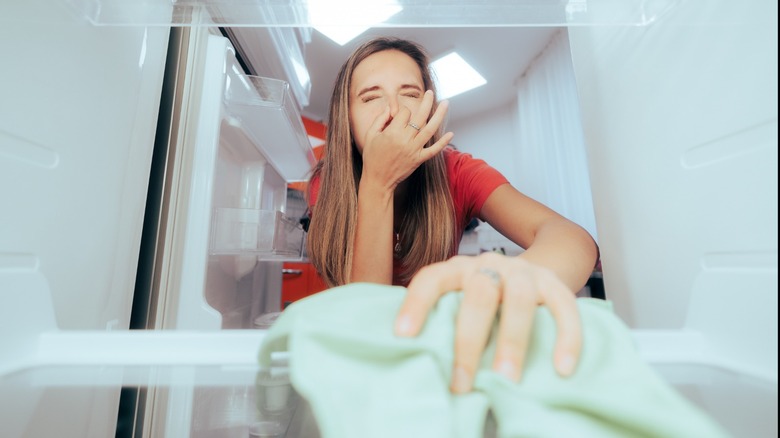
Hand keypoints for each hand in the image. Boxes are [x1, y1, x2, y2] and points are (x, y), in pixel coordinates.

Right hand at [361, 90, 453, 188]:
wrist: (378, 180)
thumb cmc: (372, 157)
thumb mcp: (370, 135)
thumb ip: (380, 119)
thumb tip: (390, 107)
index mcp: (392, 132)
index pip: (404, 113)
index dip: (401, 111)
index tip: (397, 115)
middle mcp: (405, 140)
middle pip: (420, 116)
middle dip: (427, 102)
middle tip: (431, 92)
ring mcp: (414, 150)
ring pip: (430, 130)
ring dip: (439, 115)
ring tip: (446, 103)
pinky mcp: (419, 159)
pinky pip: (434, 150)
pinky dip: (443, 143)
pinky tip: (451, 133)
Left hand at [393, 252, 581, 392]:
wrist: (535, 271)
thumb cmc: (488, 299)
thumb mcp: (461, 301)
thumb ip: (445, 319)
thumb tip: (419, 361)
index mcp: (458, 269)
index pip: (432, 279)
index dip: (415, 304)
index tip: (403, 336)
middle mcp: (490, 264)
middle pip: (478, 295)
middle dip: (468, 342)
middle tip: (461, 384)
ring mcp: (525, 272)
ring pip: (519, 300)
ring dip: (512, 342)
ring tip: (505, 380)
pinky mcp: (555, 284)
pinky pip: (565, 308)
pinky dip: (566, 338)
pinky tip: (562, 368)